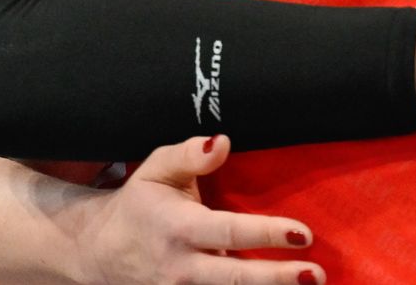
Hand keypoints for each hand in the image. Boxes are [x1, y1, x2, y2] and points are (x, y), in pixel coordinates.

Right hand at [72, 134, 321, 284]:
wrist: (101, 251)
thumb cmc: (139, 205)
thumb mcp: (156, 169)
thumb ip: (190, 155)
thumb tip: (222, 143)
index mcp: (179, 227)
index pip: (230, 232)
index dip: (267, 233)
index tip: (303, 233)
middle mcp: (182, 267)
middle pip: (235, 278)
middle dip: (277, 279)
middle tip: (314, 275)